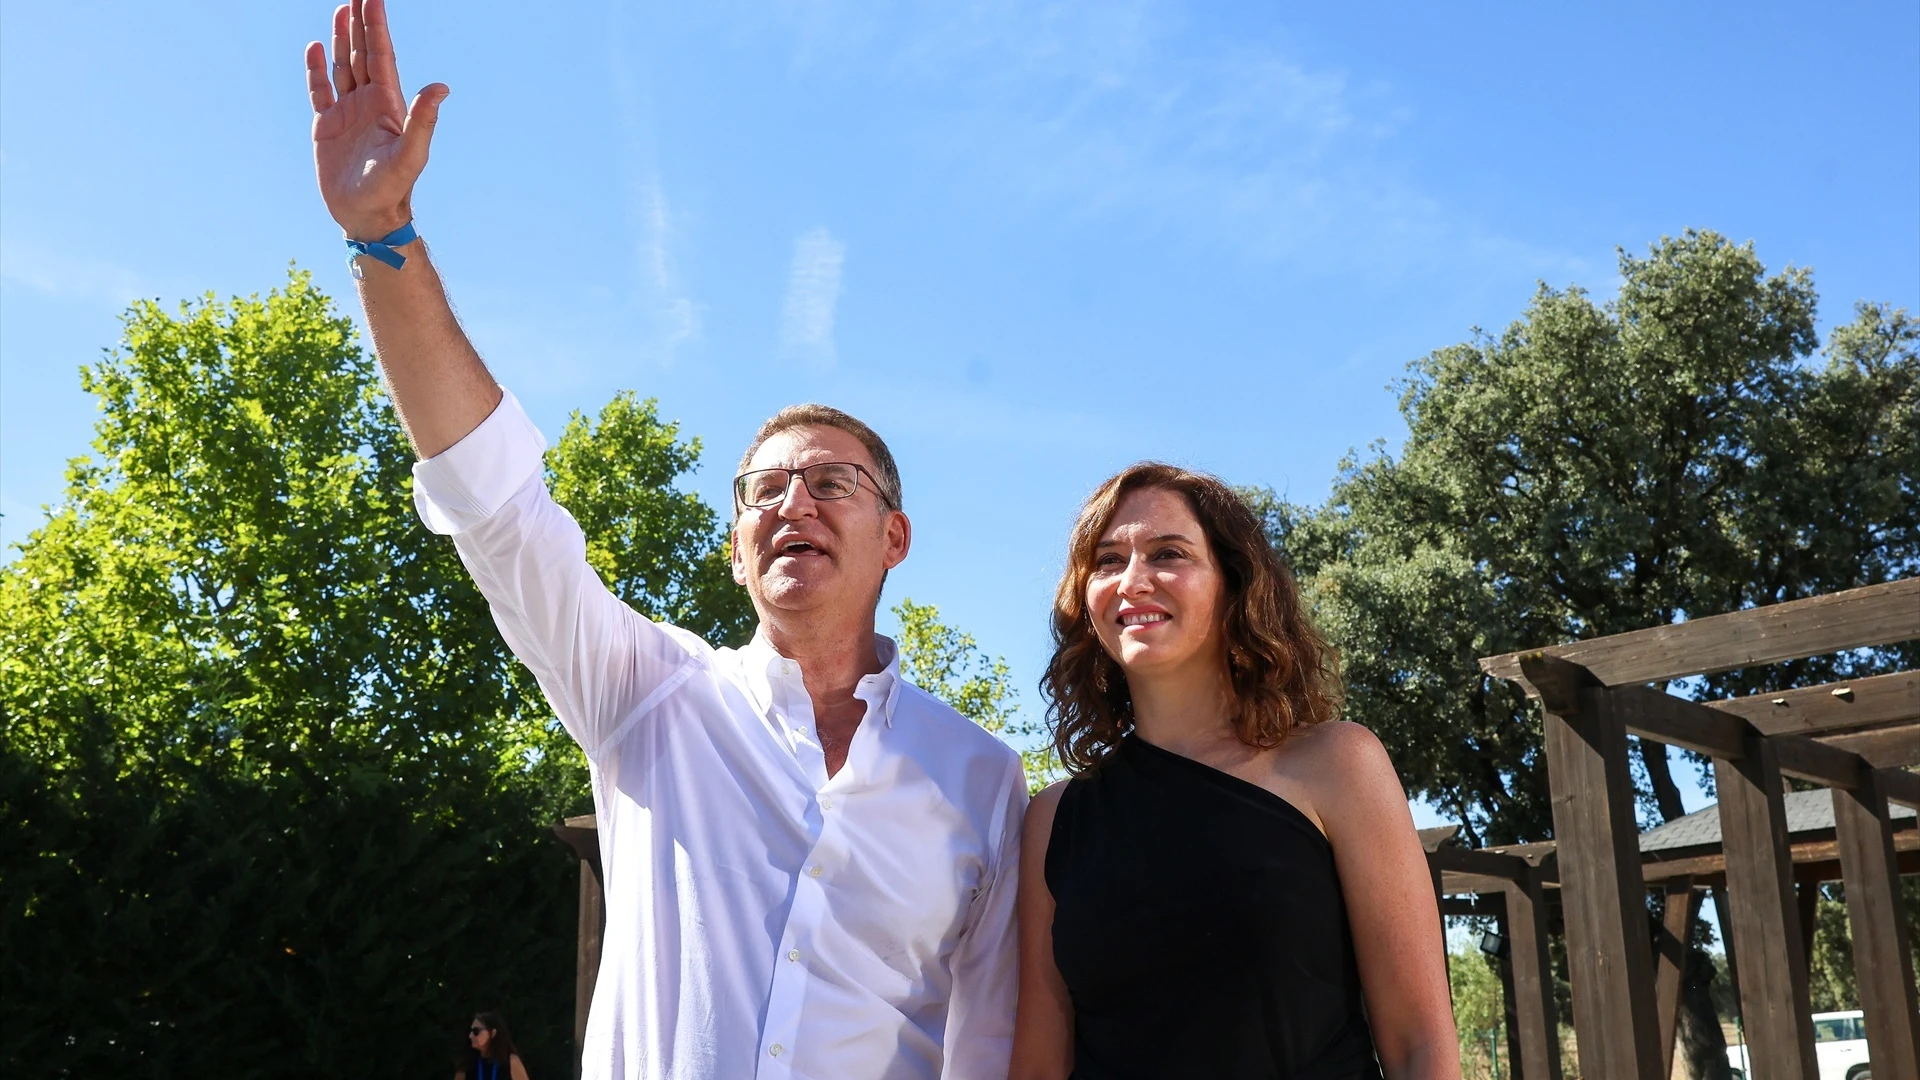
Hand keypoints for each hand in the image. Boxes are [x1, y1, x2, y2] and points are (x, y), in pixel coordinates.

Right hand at [306, 0, 447, 239]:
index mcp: (388, 104)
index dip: (377, 25)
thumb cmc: (392, 188)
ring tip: (341, 9)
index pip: (381, 55)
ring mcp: (347, 112)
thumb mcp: (410, 154)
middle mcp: (369, 102)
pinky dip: (316, 69)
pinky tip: (315, 48)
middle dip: (361, 22)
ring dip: (342, 38)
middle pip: (363, 52)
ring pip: (343, 66)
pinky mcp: (326, 126)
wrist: (367, 215)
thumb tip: (440, 87)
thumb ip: (423, 120)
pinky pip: (320, 90)